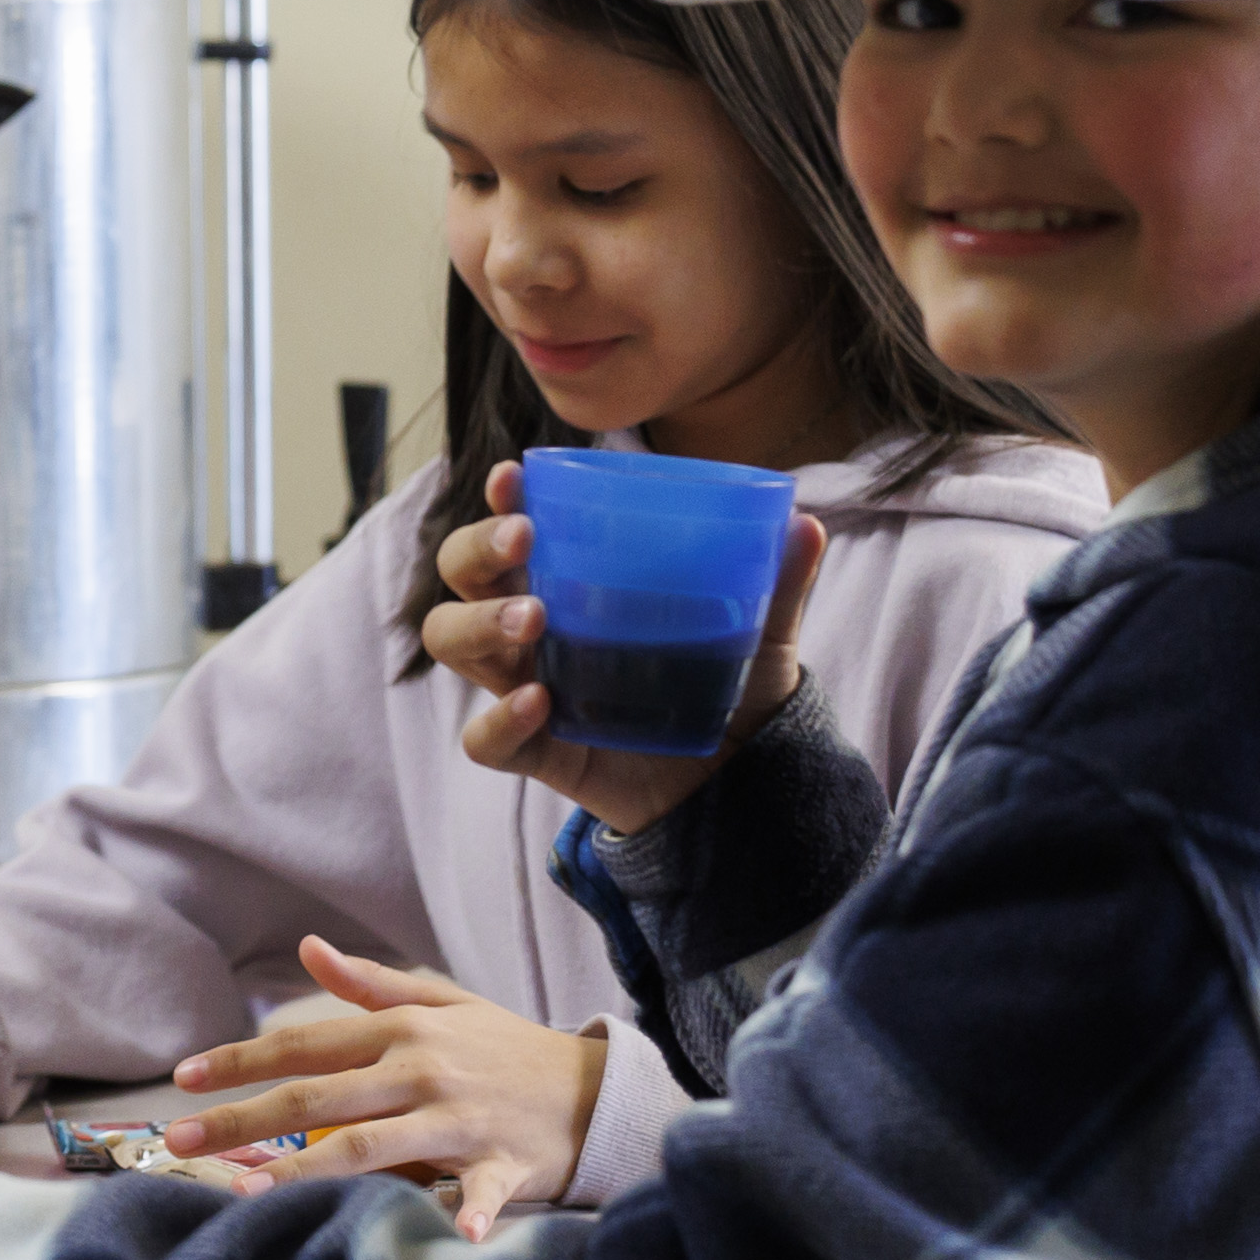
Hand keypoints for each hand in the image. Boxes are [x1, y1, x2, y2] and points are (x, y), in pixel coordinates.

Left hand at [160, 940, 603, 1236]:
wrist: (594, 1088)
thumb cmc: (505, 1049)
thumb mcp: (442, 1004)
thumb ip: (370, 983)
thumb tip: (307, 947)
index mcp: (403, 1031)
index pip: (305, 1045)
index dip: (241, 1060)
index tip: (184, 1078)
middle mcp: (421, 1070)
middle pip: (316, 1099)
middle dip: (241, 1117)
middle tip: (178, 1136)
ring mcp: (460, 1118)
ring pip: (370, 1145)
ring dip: (306, 1171)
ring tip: (245, 1189)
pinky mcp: (503, 1162)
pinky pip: (480, 1191)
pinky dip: (469, 1210)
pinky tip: (454, 1232)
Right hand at [423, 462, 826, 838]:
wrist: (739, 783)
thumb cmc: (730, 689)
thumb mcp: (762, 634)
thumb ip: (778, 584)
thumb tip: (806, 523)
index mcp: (572, 582)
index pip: (515, 528)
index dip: (500, 498)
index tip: (512, 476)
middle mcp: (535, 627)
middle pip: (461, 575)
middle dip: (477, 549)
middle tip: (523, 540)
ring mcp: (527, 686)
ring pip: (453, 642)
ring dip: (480, 622)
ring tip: (532, 618)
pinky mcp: (539, 750)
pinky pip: (487, 740)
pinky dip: (500, 720)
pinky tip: (539, 703)